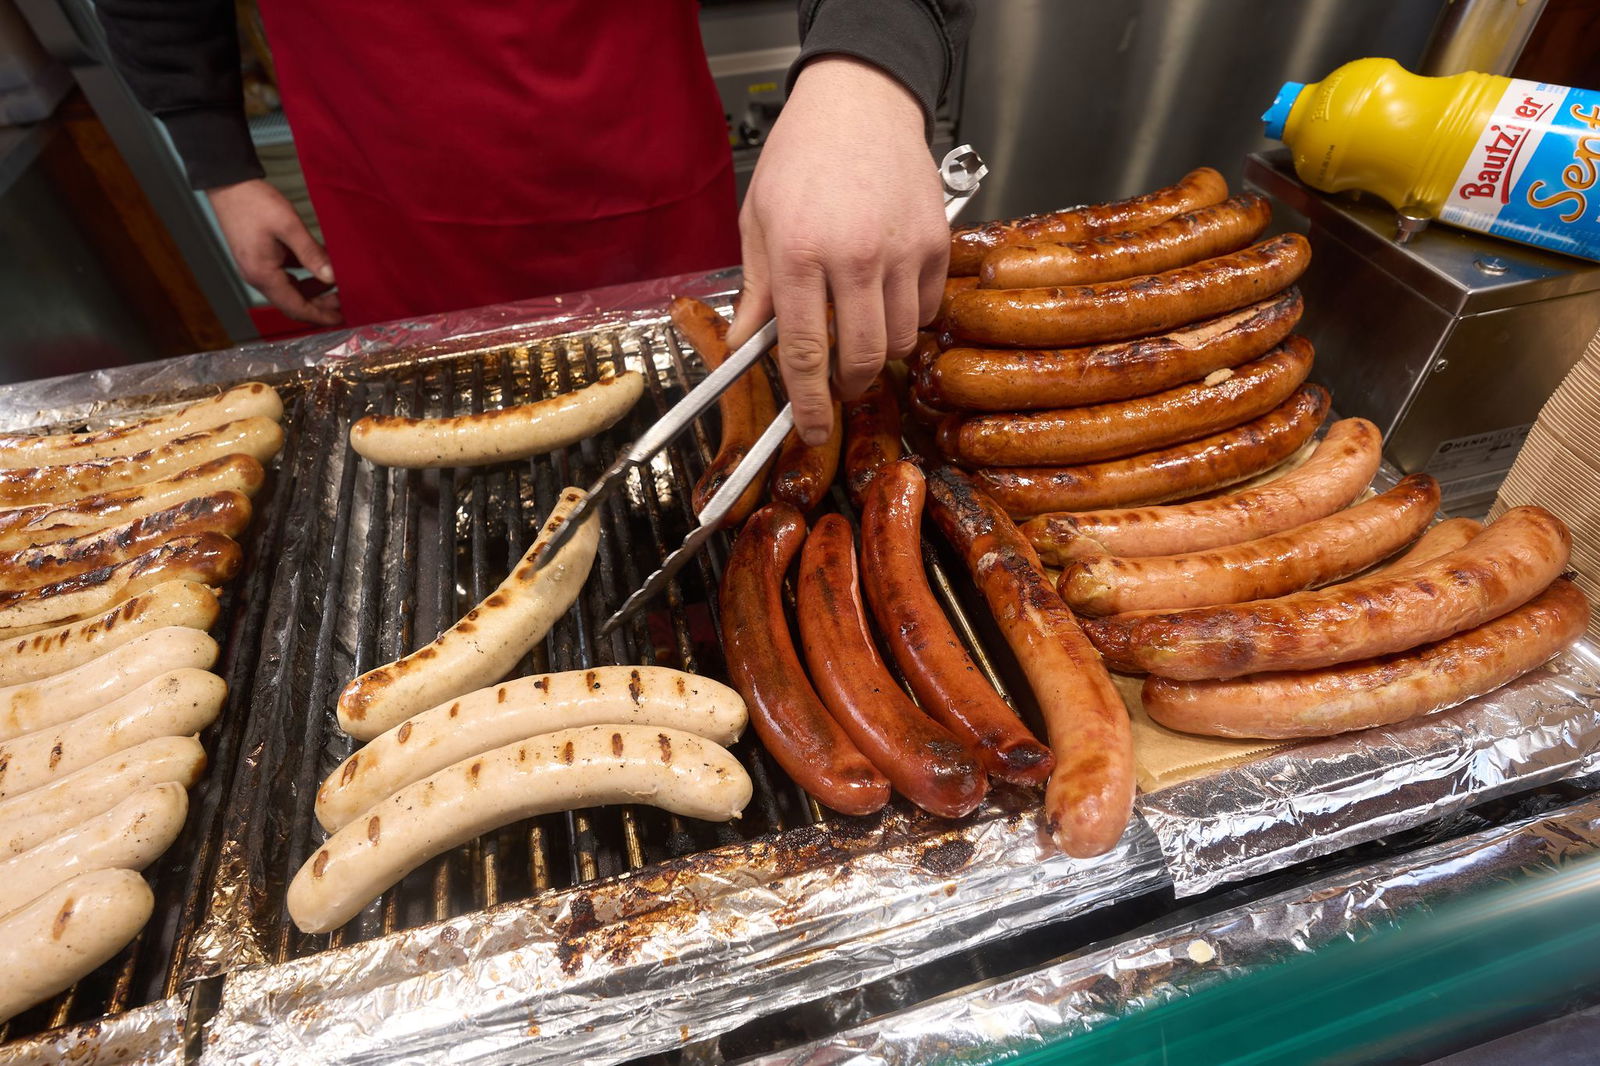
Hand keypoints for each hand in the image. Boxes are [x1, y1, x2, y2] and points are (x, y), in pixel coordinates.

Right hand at [206, 179, 342, 326]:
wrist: (228, 184)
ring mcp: (257, 268)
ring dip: (312, 291)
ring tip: (337, 286)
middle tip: (345, 302)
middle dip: (319, 306)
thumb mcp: (288, 226)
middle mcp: (257, 277)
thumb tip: (332, 277)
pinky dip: (303, 277)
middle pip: (292, 303)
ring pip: (289, 290)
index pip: (295, 307)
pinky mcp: (260, 258)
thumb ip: (311, 253)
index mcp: (263, 274)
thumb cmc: (255, 202)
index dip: (319, 316)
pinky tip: (321, 268)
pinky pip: (285, 276)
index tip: (341, 319)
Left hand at [729, 57, 947, 444]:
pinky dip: (910, 318)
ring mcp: (903, 250)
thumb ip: (756, 289)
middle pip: (862, 357)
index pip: (803, 352)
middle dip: (848, 386)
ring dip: (880, 352)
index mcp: (799, 254)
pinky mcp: (936, 242)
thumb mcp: (759, 219)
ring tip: (860, 330)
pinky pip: (929, 308)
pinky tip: (887, 296)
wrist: (860, 100)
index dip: (808, 403)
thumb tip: (744, 345)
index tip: (811, 430)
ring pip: (902, 340)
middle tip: (837, 385)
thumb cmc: (803, 154)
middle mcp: (854, 256)